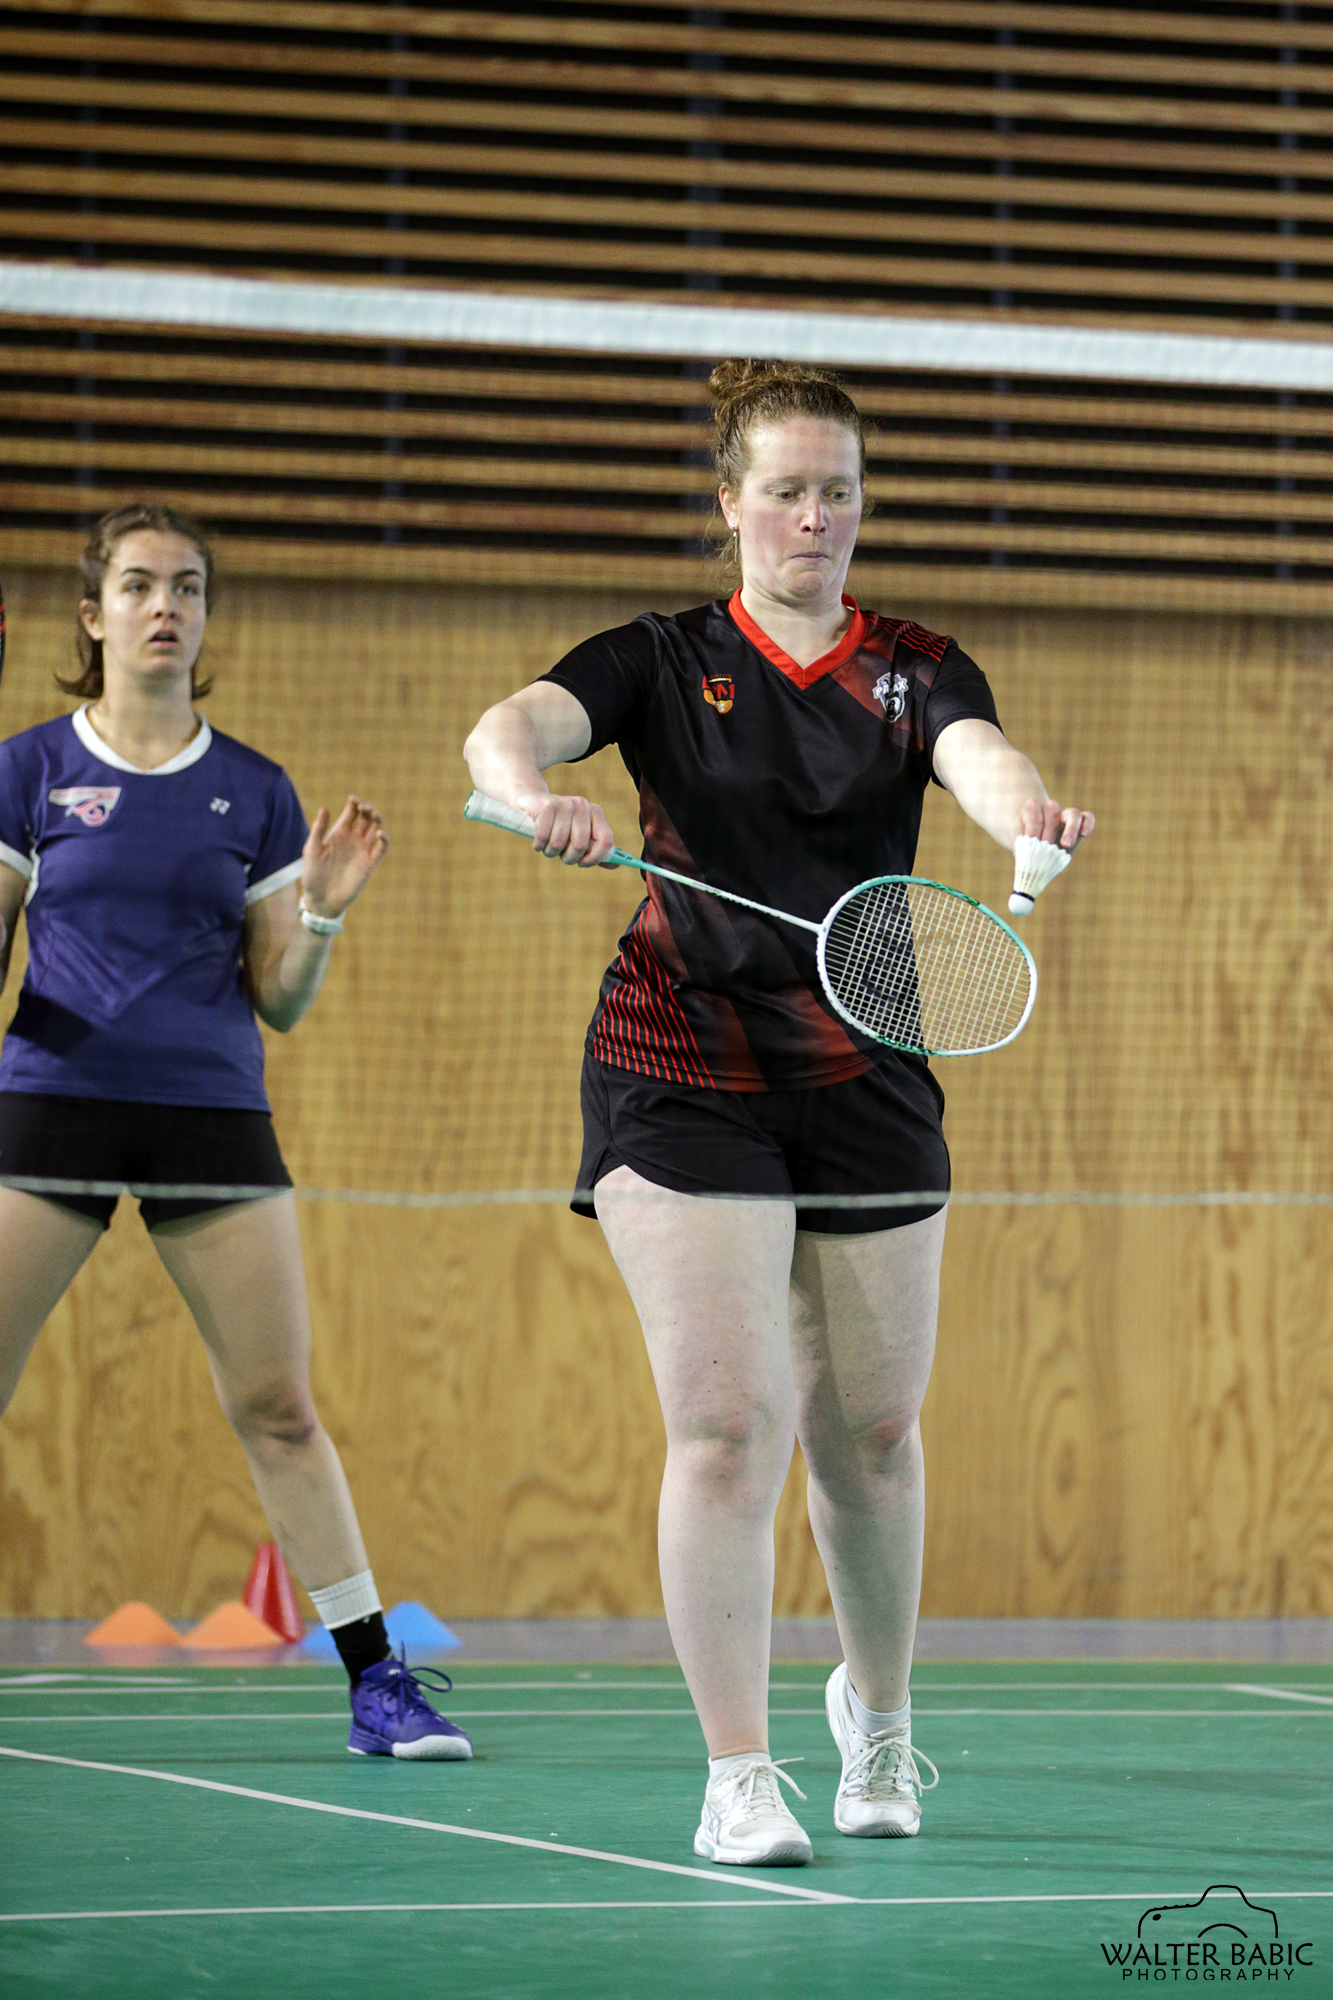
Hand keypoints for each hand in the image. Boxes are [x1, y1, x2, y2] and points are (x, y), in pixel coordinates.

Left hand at [300, 795, 388, 917]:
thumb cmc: (312, 875)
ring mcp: (363, 850)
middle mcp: (353, 839)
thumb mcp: (312, 850)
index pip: (351, 812)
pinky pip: (382, 849)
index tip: (353, 800)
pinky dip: (385, 840)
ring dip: (379, 820)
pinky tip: (380, 833)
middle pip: (367, 818)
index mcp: (339, 832)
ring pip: (377, 829)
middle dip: (369, 809)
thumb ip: (318, 830)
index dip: (355, 803)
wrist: (321, 899)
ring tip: (374, 815)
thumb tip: (325, 808)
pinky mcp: (370, 864)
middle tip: (366, 807)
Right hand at [519, 791, 615, 866]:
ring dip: (550, 852)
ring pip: (559, 843)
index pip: (606, 840)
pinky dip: (539, 845)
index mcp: (595, 812)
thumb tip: (616, 866)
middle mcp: (582, 805)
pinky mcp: (547, 806)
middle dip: (569, 857)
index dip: (595, 858)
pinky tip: (538, 842)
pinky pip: (544, 837)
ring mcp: (565, 803)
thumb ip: (597, 850)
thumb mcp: (579, 836)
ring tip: (548, 846)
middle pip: (580, 845)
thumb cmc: (559, 826)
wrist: (532, 803)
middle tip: (561, 854)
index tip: (583, 864)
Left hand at [1018, 798, 1094, 851]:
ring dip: (1070, 829)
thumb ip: (1023, 849)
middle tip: (1045, 847)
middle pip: (1052, 810)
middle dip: (1048, 831)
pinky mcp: (1080, 823)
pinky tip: (1084, 834)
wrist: (1035, 848)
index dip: (1031, 825)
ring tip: (1066, 844)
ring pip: (1072, 813)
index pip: (1032, 809)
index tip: (1030, 840)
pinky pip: (1087, 817)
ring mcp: (1066, 814)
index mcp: (1031, 810)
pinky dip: (1088, 824)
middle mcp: (1050, 808)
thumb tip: (1026, 859)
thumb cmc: (1025, 847)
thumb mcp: (1020, 847)